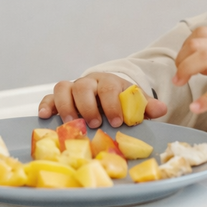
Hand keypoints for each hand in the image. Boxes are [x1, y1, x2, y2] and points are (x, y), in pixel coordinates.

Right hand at [37, 73, 166, 128]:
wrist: (108, 96)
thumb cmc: (121, 102)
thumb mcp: (135, 103)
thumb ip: (146, 106)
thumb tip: (160, 109)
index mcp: (109, 82)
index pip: (109, 87)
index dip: (112, 104)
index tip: (117, 121)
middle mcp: (89, 83)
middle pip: (83, 86)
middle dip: (88, 106)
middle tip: (95, 124)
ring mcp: (72, 89)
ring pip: (63, 88)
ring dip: (66, 106)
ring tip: (71, 123)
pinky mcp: (58, 98)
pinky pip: (48, 97)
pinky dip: (45, 104)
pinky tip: (45, 116)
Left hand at [172, 27, 206, 113]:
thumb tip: (200, 61)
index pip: (202, 33)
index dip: (185, 46)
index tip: (182, 61)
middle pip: (198, 44)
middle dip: (181, 59)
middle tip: (178, 76)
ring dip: (186, 70)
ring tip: (179, 83)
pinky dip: (206, 100)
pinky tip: (196, 107)